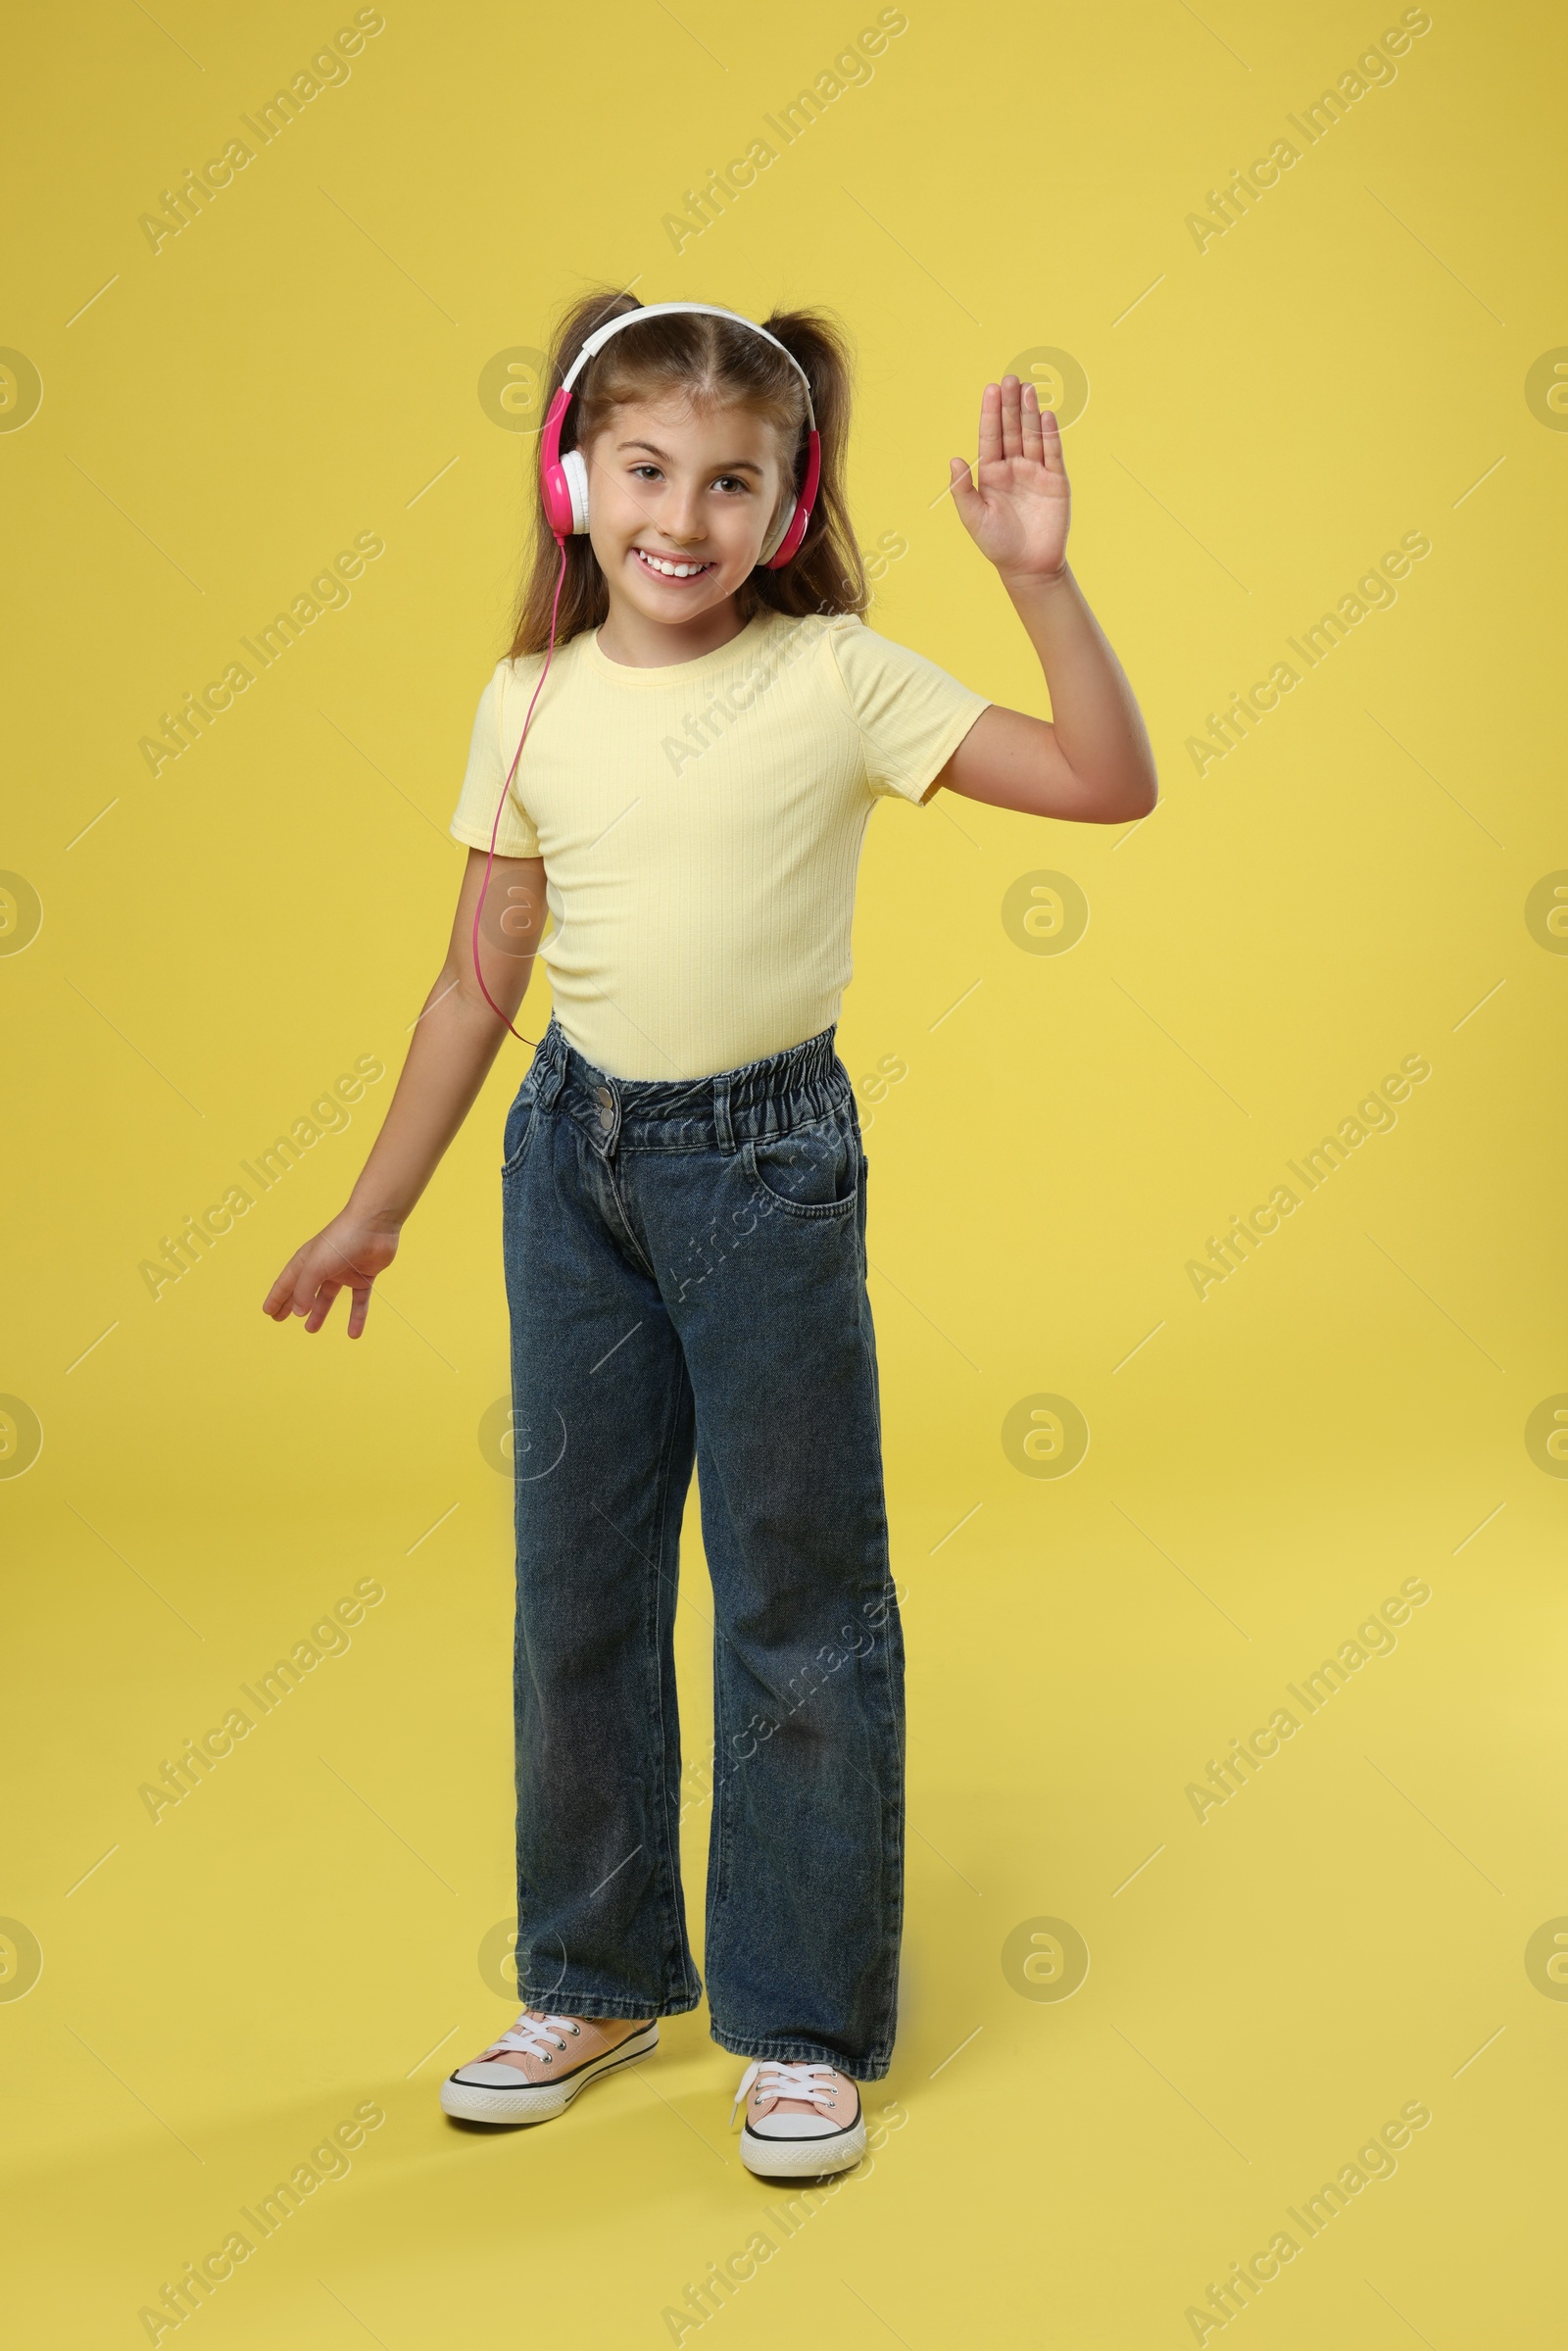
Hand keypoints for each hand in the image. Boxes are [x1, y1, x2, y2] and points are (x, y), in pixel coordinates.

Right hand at [262, 1209, 400, 1337]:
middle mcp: (323, 1266)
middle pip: (303, 1290)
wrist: (375, 1225)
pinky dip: (357, 1317)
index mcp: (307, 1260)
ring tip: (311, 1329)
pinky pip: (359, 1301)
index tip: (268, 1312)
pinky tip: (354, 1334)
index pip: (286, 1282)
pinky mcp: (364, 1275)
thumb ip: (305, 1290)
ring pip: (328, 1296)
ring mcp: (343, 1271)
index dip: (276, 1297)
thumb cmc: (342, 1240)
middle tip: (281, 1320)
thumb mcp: (316, 1266)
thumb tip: (299, 1313)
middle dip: (292, 1305)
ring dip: (320, 1312)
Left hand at [948, 376, 1070, 584]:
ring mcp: (1035, 472)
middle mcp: (1013, 468)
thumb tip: (953, 459)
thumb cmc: (997, 544)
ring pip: (1032, 436)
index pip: (990, 436)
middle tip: (1010, 378)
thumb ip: (962, 490)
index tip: (990, 389)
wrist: (1029, 567)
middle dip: (1010, 405)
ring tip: (1027, 389)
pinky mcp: (1056, 481)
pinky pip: (1052, 453)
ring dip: (1030, 413)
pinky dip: (1049, 434)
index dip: (990, 413)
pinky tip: (1046, 415)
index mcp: (991, 474)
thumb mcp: (973, 518)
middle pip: (1012, 429)